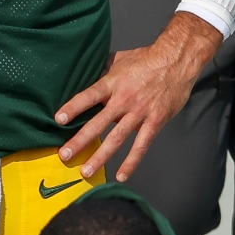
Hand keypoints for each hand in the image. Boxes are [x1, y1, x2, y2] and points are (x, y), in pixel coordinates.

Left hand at [56, 12, 220, 180]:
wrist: (176, 62)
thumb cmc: (146, 59)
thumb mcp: (120, 59)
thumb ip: (102, 69)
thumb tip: (85, 73)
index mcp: (113, 83)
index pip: (89, 96)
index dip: (74, 107)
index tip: (59, 119)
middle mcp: (124, 100)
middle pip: (98, 123)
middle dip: (80, 140)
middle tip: (64, 155)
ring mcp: (139, 113)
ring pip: (116, 139)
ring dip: (100, 156)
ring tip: (85, 171)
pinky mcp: (154, 122)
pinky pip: (141, 146)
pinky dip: (131, 162)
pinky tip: (121, 175)